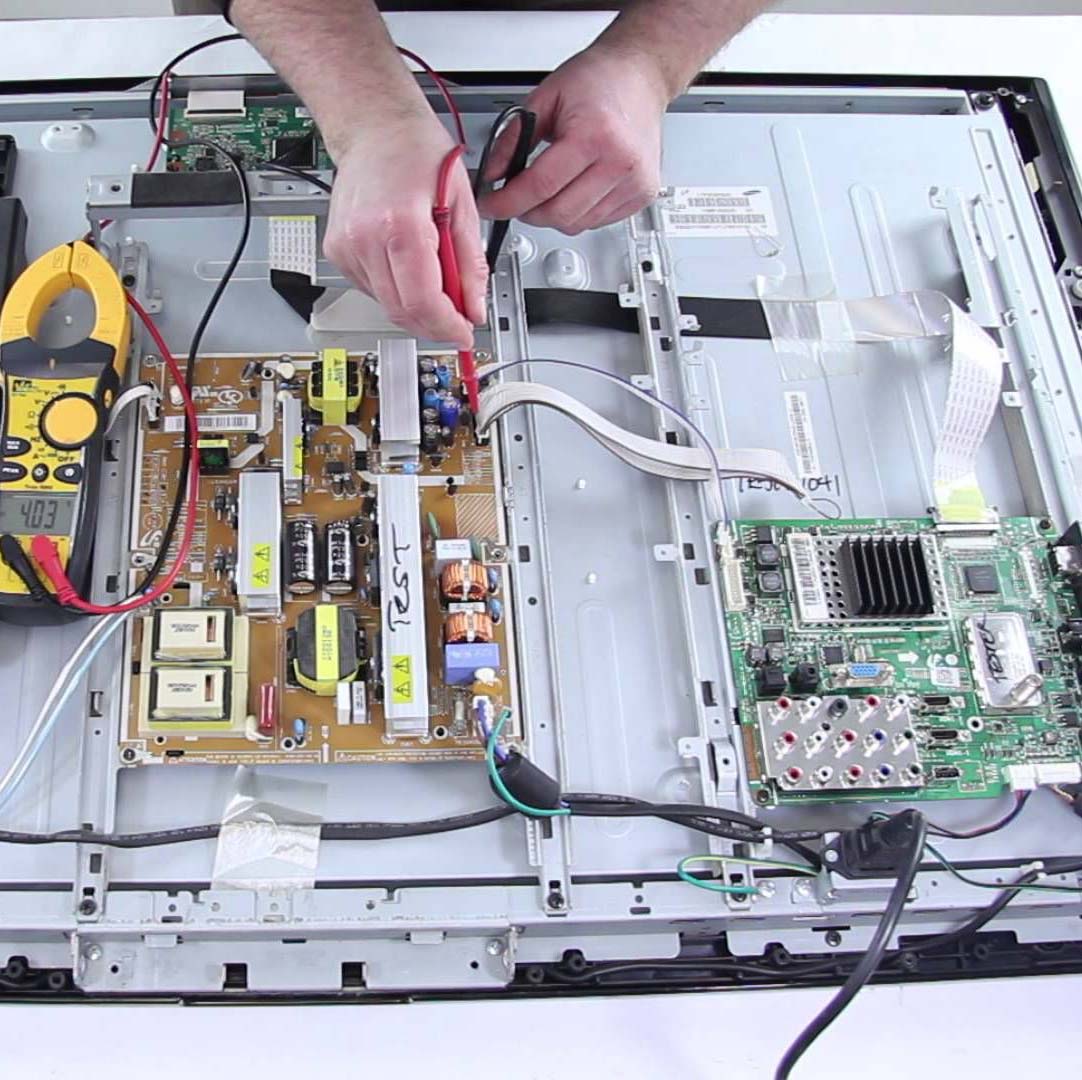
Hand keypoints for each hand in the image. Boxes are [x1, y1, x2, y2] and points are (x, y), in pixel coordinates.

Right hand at [323, 110, 486, 347]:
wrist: (374, 127)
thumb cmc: (417, 152)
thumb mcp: (462, 204)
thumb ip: (471, 263)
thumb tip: (474, 308)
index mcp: (400, 225)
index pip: (423, 302)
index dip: (447, 327)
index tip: (464, 332)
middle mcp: (365, 239)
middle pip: (403, 312)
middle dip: (435, 323)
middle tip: (457, 317)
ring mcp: (346, 247)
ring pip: (388, 305)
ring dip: (417, 306)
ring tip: (435, 277)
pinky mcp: (337, 252)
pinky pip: (373, 290)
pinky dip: (397, 289)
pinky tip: (408, 264)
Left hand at [478, 44, 668, 234]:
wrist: (640, 76)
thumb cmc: (598, 80)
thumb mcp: (545, 98)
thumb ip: (512, 138)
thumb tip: (492, 174)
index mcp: (594, 134)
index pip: (541, 186)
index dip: (508, 202)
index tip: (491, 206)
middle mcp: (620, 162)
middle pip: (559, 213)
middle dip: (528, 212)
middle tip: (515, 199)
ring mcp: (635, 182)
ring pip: (577, 224)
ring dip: (552, 215)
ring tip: (546, 191)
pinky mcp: (642, 195)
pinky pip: (597, 222)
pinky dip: (576, 214)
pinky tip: (572, 192)